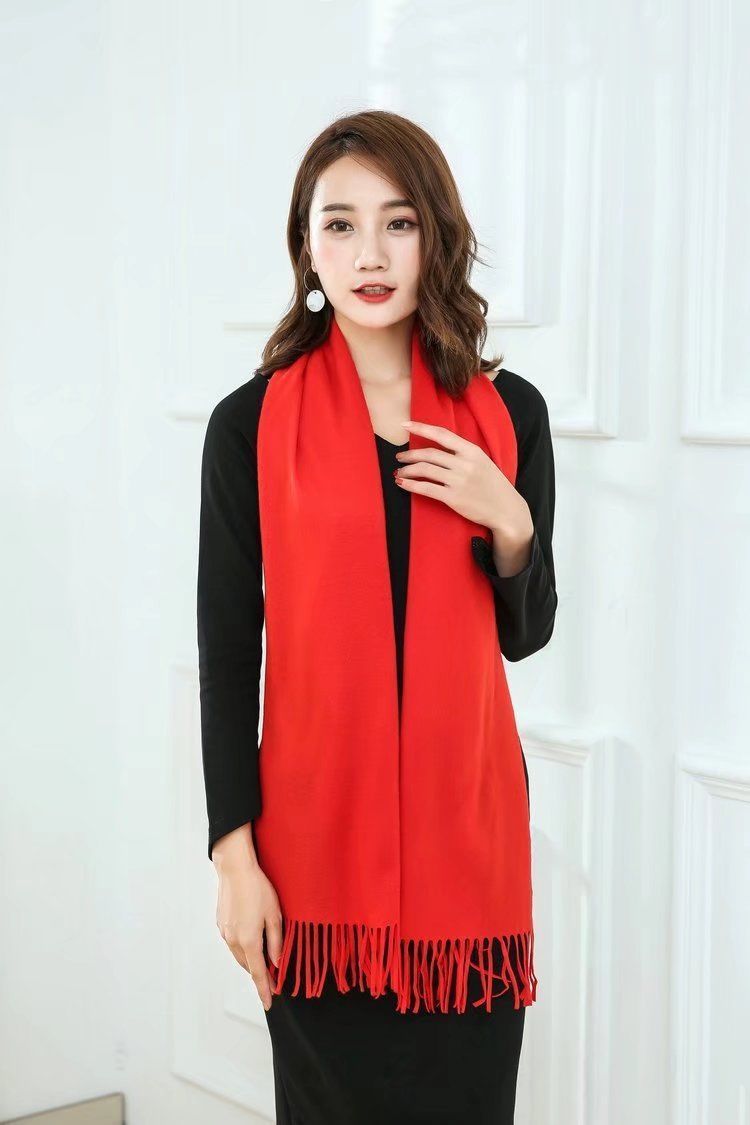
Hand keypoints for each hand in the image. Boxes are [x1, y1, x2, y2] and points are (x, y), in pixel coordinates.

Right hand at [213, 826, 282, 1011]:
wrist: (235, 870)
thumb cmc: (258, 888)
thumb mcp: (275, 915)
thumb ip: (276, 942)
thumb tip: (276, 963)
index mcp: (249, 940)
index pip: (259, 973)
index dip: (264, 989)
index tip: (269, 1003)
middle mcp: (234, 941)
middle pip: (249, 966)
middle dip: (260, 975)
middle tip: (273, 980)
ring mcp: (225, 933)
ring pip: (240, 956)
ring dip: (251, 962)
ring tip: (264, 962)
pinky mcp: (221, 925)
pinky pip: (233, 944)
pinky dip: (243, 949)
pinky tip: (251, 942)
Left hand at [394, 421, 533, 572]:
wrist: (506, 509)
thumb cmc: (493, 485)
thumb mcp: (482, 462)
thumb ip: (463, 454)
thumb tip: (438, 448)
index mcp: (472, 451)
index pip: (442, 434)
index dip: (421, 427)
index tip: (405, 424)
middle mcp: (464, 464)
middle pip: (429, 454)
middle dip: (410, 454)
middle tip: (399, 457)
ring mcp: (459, 481)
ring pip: (425, 470)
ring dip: (407, 470)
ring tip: (399, 472)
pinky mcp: (453, 498)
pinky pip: (426, 488)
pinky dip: (411, 484)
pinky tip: (402, 483)